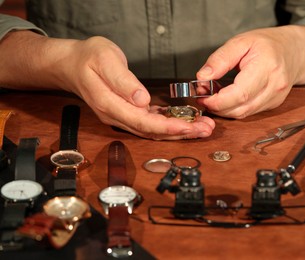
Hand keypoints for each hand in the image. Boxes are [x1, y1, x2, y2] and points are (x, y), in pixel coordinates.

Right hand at [0, 32, 214, 139]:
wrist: (72, 65)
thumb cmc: (88, 58)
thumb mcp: (104, 60)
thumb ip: (122, 82)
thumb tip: (142, 100)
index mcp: (110, 105)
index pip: (142, 122)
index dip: (166, 127)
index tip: (188, 127)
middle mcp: (116, 116)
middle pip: (151, 131)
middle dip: (180, 133)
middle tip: (205, 130)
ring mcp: (121, 116)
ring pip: (153, 130)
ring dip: (178, 131)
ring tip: (202, 128)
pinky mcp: (127, 112)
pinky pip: (150, 123)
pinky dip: (168, 124)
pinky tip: (184, 123)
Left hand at [196, 25, 304, 118]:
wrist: (295, 51)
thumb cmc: (268, 44)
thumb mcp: (241, 42)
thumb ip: (220, 59)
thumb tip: (202, 77)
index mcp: (267, 67)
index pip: (240, 94)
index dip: (218, 100)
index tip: (202, 96)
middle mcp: (274, 86)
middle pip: (241, 109)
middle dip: (217, 107)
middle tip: (203, 96)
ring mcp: (275, 98)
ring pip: (243, 114)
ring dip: (224, 109)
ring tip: (213, 95)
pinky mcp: (273, 105)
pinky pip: (249, 112)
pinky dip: (234, 108)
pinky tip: (227, 97)